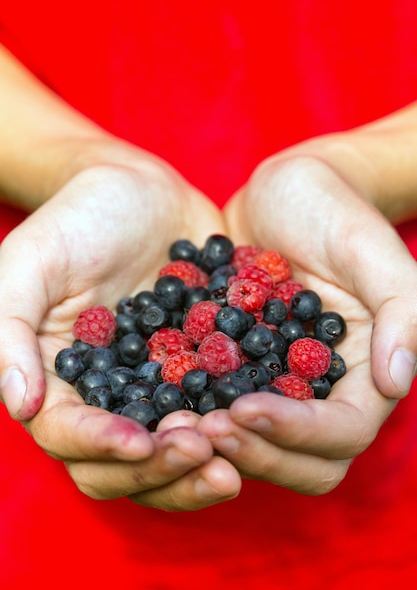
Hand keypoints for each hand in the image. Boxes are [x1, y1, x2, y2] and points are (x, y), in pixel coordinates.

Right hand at [0, 158, 240, 509]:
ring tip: (235, 456)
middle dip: (160, 468)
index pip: (69, 435)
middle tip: (200, 450)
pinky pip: (220, 410)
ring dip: (201, 465)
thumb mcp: (30, 261)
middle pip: (124, 464)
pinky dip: (241, 427)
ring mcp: (159, 388)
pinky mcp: (203, 371)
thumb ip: (11, 330)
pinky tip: (269, 422)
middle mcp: (108, 398)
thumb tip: (21, 405)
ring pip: (174, 453)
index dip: (101, 445)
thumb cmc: (77, 218)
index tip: (141, 441)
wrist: (141, 189)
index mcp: (59, 381)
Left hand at [196, 149, 416, 493]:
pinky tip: (157, 401)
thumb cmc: (332, 210)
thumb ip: (401, 309)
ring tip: (175, 422)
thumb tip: (396, 380)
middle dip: (255, 452)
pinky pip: (218, 409)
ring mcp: (278, 386)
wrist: (283, 194)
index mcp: (365, 372)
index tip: (244, 406)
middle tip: (204, 426)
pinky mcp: (239, 372)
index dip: (298, 431)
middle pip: (303, 460)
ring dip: (220, 445)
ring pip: (258, 446)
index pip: (345, 430)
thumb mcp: (369, 246)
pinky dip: (193, 414)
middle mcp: (324, 391)